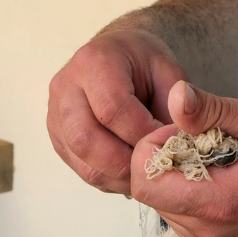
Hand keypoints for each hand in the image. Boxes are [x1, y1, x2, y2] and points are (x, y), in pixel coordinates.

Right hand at [47, 29, 186, 193]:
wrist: (116, 58)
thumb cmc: (143, 65)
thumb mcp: (168, 70)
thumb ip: (178, 103)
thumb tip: (180, 139)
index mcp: (93, 62)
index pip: (111, 109)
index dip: (142, 134)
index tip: (167, 144)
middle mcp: (65, 89)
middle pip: (86, 140)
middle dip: (125, 163)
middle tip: (153, 167)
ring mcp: (56, 117)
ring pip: (82, 162)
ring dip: (117, 177)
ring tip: (144, 173)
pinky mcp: (58, 140)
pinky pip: (82, 170)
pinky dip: (109, 178)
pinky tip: (129, 172)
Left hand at [130, 81, 237, 236]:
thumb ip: (215, 111)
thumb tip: (176, 96)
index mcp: (219, 204)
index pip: (146, 181)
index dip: (154, 147)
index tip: (185, 129)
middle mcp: (208, 234)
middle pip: (150, 193)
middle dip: (166, 160)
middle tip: (204, 140)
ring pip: (162, 205)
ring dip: (179, 178)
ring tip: (218, 161)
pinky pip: (180, 218)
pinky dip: (190, 194)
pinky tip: (221, 180)